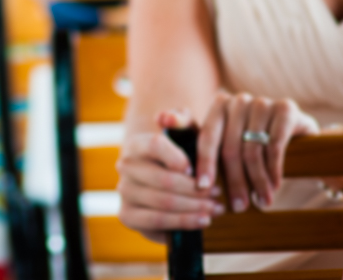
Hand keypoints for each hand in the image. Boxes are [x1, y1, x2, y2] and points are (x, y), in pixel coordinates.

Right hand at [117, 111, 224, 240]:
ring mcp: (124, 191)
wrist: (164, 176)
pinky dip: (183, 223)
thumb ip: (180, 119)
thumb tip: (165, 118)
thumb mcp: (186, 132)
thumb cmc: (180, 153)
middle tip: (218, 194)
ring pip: (162, 202)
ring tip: (216, 208)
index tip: (197, 169)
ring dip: (194, 208)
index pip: (156, 145)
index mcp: (136, 143)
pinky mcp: (127, 215)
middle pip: (163, 180)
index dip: (179, 158)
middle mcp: (124, 166)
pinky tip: (203, 220)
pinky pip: (156, 222)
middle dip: (196, 190)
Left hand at [196, 91, 317, 212]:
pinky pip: (274, 146)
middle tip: (239, 207)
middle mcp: (239, 100)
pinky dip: (273, 170)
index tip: (203, 188)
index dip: (204, 164)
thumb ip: (192, 133)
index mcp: (219, 105)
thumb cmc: (249, 139)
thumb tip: (160, 119)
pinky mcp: (286, 109)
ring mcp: (263, 102)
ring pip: (252, 150)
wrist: (294, 132)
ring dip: (257, 181)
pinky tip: (274, 186)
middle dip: (234, 181)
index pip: (207, 137)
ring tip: (261, 202)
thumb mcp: (223, 138)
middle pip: (230, 147)